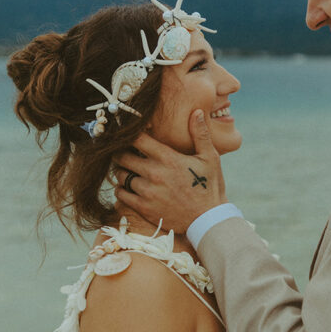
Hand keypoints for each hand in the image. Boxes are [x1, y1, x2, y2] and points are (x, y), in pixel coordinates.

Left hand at [114, 111, 226, 232]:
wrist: (208, 220)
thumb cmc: (209, 186)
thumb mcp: (210, 157)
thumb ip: (200, 134)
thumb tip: (197, 111)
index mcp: (168, 158)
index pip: (138, 139)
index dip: (130, 134)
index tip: (129, 134)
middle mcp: (155, 173)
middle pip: (122, 156)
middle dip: (120, 153)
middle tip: (123, 153)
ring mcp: (148, 192)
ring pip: (120, 176)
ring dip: (121, 171)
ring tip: (127, 171)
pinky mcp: (144, 208)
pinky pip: (121, 195)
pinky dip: (120, 190)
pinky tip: (128, 188)